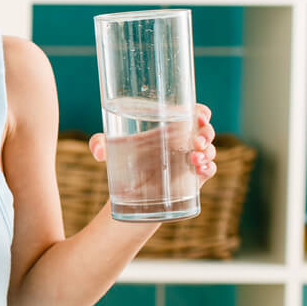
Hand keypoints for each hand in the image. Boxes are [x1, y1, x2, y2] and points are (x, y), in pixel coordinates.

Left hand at [89, 103, 216, 190]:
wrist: (129, 193)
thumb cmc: (124, 162)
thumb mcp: (110, 150)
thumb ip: (99, 144)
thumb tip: (97, 150)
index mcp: (169, 128)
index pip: (193, 113)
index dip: (201, 112)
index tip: (199, 115)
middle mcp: (183, 142)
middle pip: (205, 130)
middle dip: (206, 133)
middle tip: (197, 141)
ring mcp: (189, 160)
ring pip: (209, 150)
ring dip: (208, 152)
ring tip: (195, 159)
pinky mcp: (193, 179)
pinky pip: (208, 170)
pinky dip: (209, 168)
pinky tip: (201, 170)